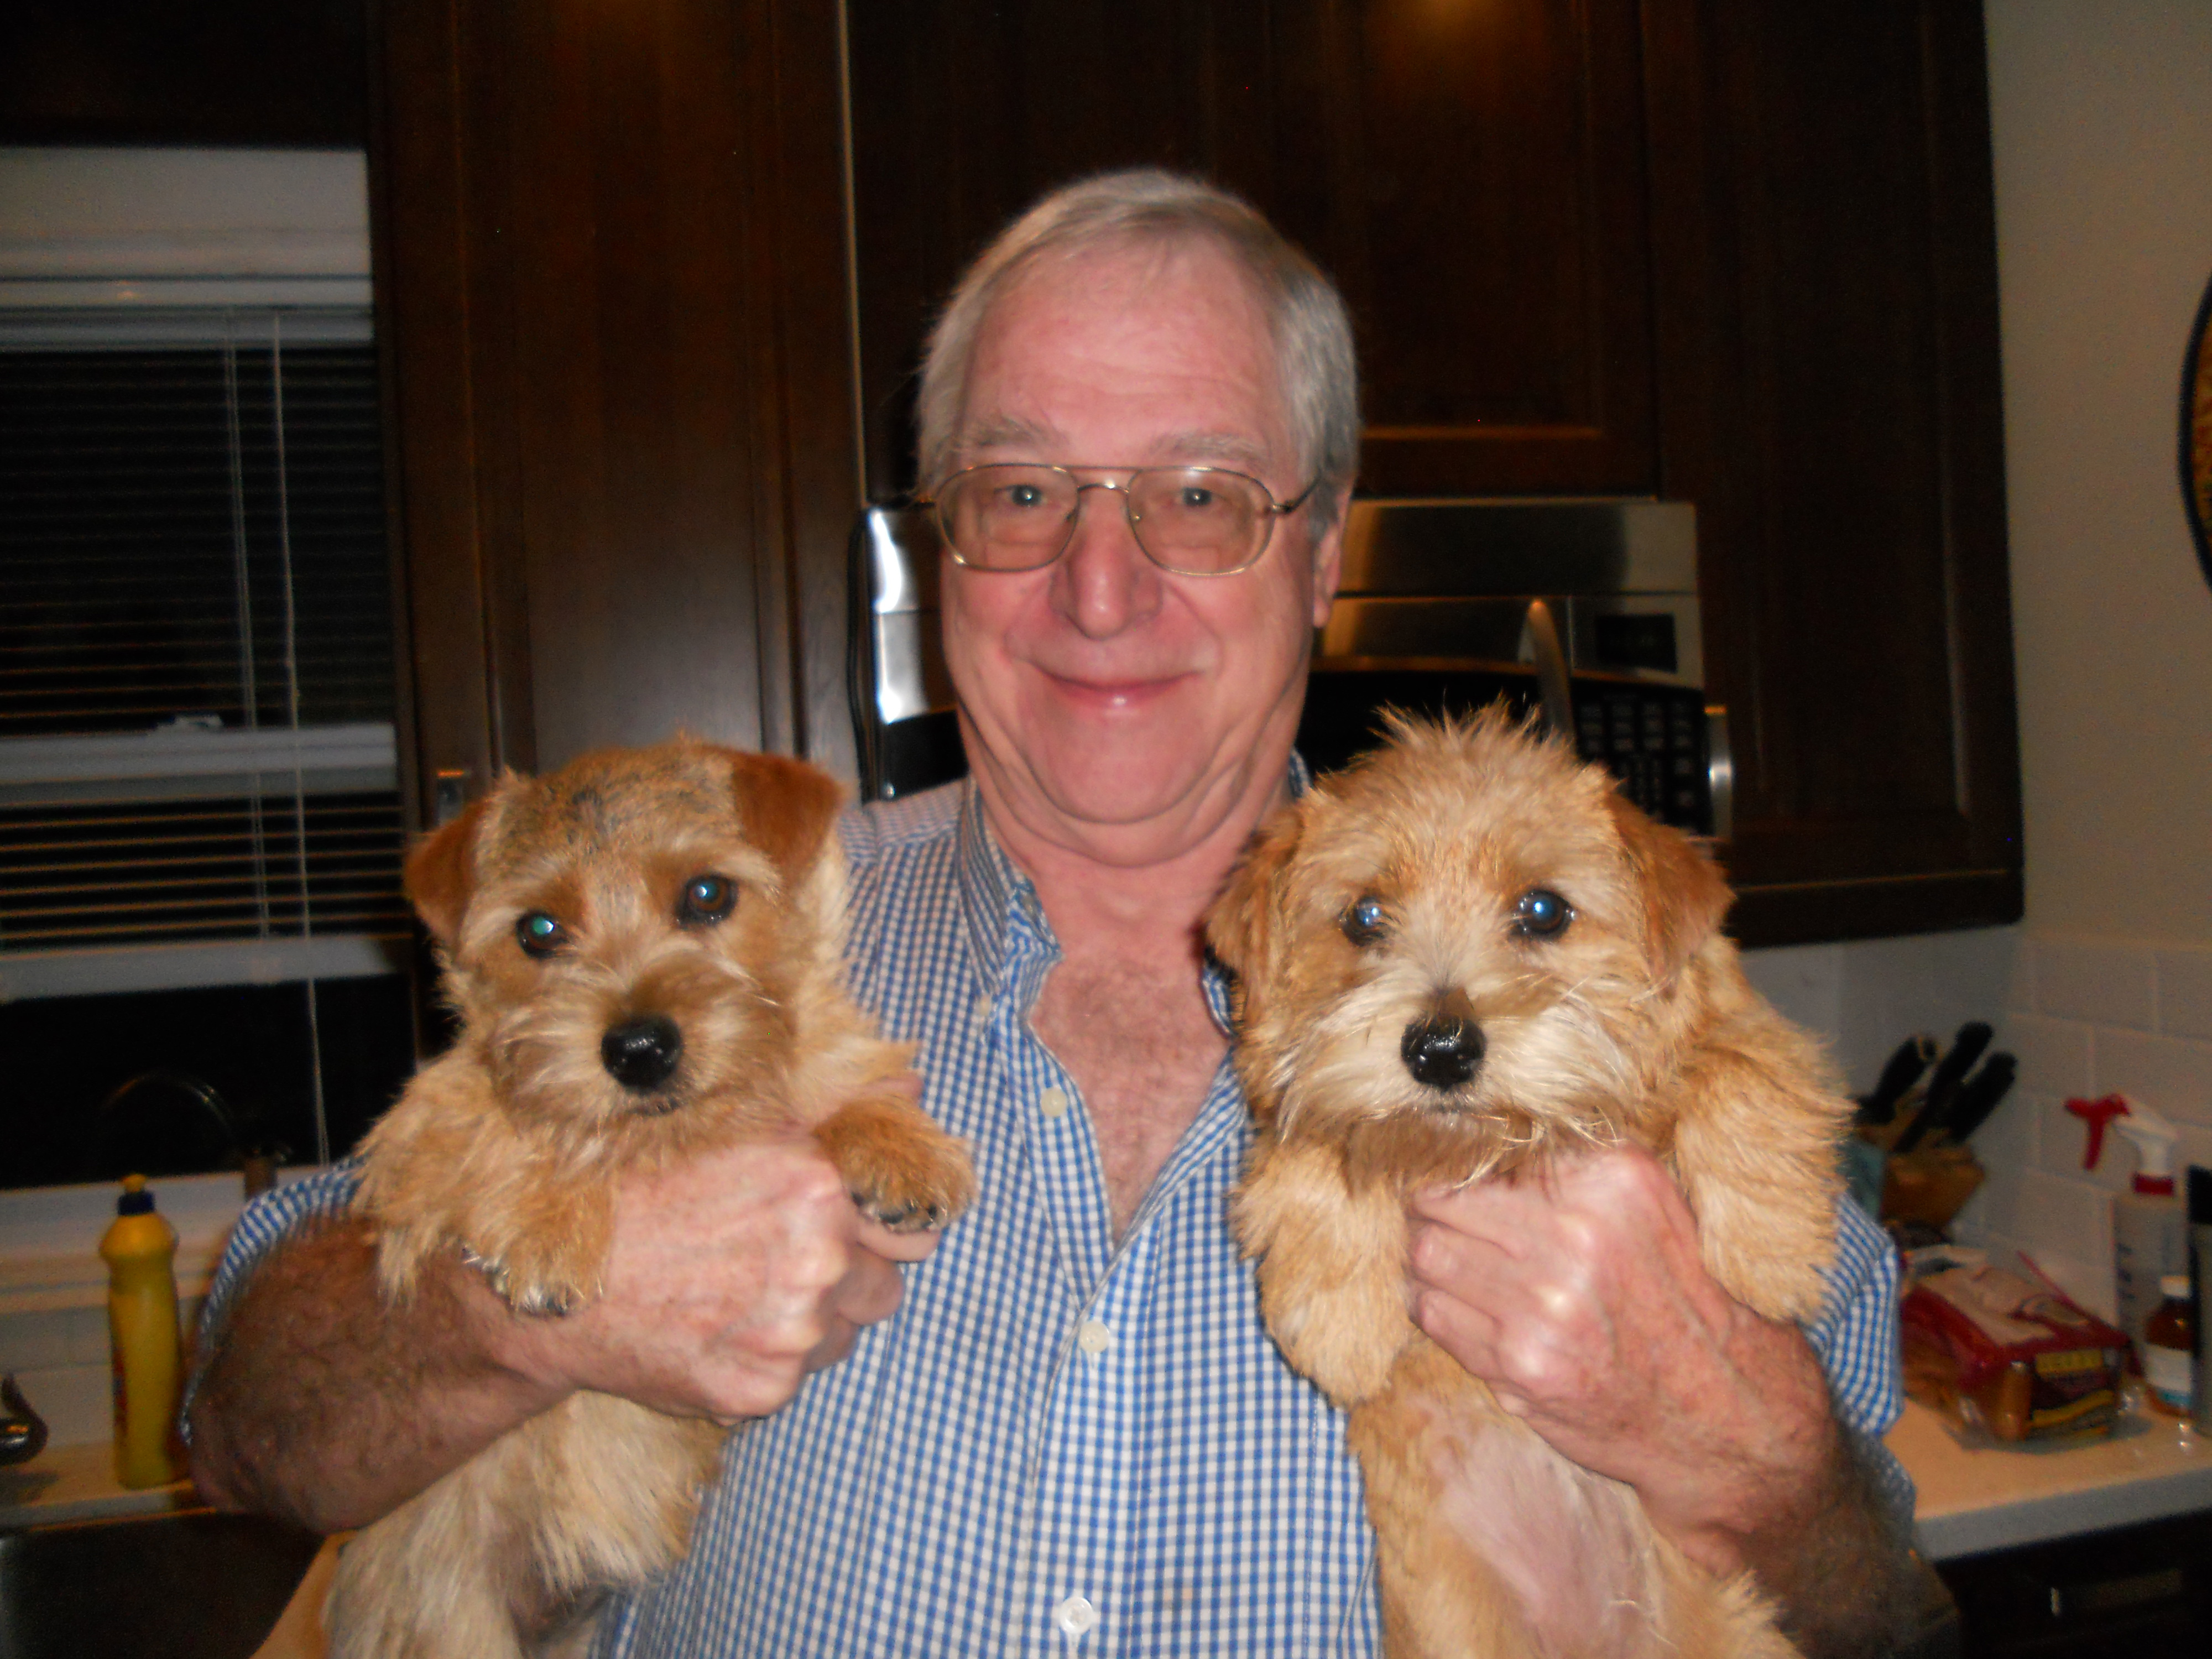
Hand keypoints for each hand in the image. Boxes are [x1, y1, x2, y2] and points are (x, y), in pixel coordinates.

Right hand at [489, 1137, 938, 1423]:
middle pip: (883, 1284)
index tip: (848, 1228)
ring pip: (844, 1332)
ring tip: (740, 1293)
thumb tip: (913, 1081)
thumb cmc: (641, 1196)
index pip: (910, 1224)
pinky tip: (718, 1329)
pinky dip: (770, 1359)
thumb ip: (835, 1111)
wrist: (552, 1292)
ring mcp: (792, 1329)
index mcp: (817, 1184)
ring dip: (812, 1320)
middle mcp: (818, 1257)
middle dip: (846, 1276)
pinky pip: (801, 1375)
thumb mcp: (735, 1127)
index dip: (881, 1228)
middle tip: (777, 1263)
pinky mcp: (764, 1389)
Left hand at [1405, 1145, 1834, 1577]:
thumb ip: (1579, 1170)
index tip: (1443, 1165)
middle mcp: (1579, 1234)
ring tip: (1440, 1257)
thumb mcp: (1659, 1208)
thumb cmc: (1690, 1304)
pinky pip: (1435, 1314)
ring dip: (1423, 1254)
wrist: (1729, 1417)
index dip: (1455, 1157)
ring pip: (1426, 1253)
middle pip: (1443, 1197)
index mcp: (1614, 1180)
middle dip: (1427, 1204)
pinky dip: (1432, 1304)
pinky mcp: (1523, 1365)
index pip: (1489, 1145)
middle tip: (1427, 1211)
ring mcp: (1546, 1304)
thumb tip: (1485, 1141)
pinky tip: (1454, 1304)